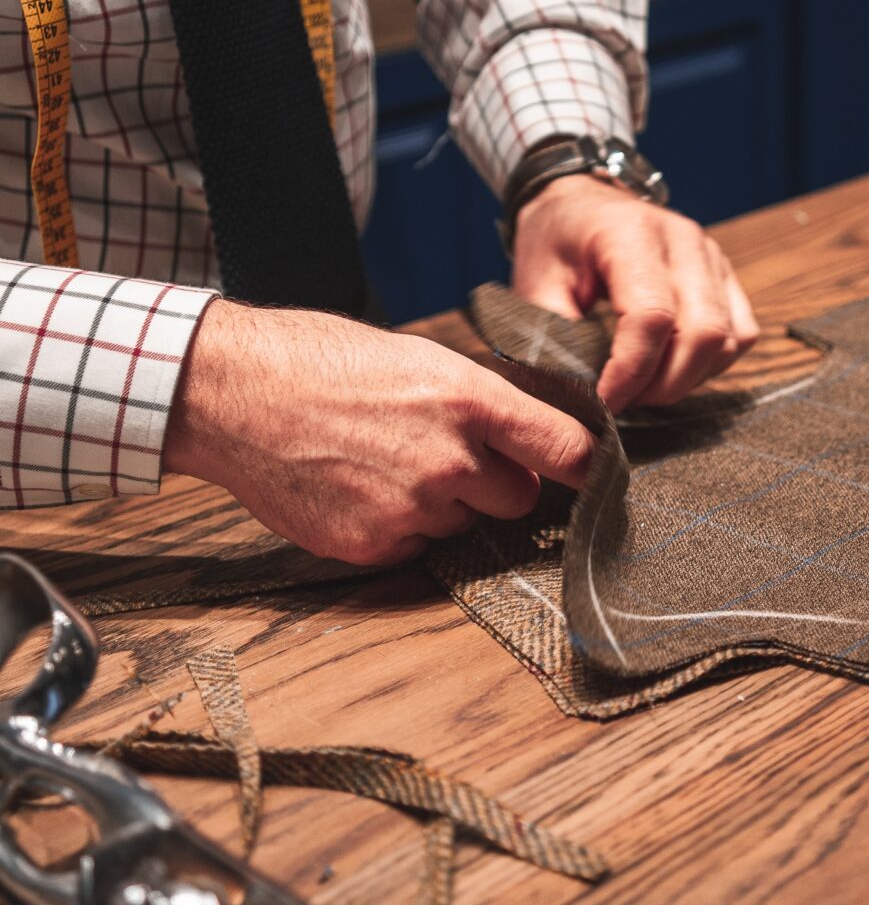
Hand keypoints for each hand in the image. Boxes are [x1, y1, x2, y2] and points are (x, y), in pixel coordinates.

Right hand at [164, 300, 595, 564]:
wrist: (232, 393)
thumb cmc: (319, 361)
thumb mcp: (418, 358)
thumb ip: (478, 405)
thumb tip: (526, 441)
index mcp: (469, 400)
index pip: (566, 450)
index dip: (588, 467)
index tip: (599, 477)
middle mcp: (449, 461)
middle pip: (519, 498)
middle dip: (496, 483)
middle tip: (446, 453)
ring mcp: (411, 509)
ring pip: (462, 523)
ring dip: (443, 504)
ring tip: (384, 460)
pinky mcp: (373, 545)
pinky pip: (414, 547)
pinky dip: (397, 526)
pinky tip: (358, 486)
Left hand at [511, 176, 759, 411]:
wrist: (579, 203)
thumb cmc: (554, 243)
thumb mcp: (535, 285)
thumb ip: (555, 338)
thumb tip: (579, 395)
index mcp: (630, 234)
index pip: (652, 317)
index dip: (630, 372)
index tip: (603, 401)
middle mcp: (683, 240)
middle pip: (702, 333)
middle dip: (663, 385)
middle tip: (624, 399)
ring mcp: (711, 255)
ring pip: (726, 340)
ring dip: (688, 378)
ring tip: (643, 385)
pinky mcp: (725, 274)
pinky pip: (741, 334)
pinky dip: (712, 364)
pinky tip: (672, 367)